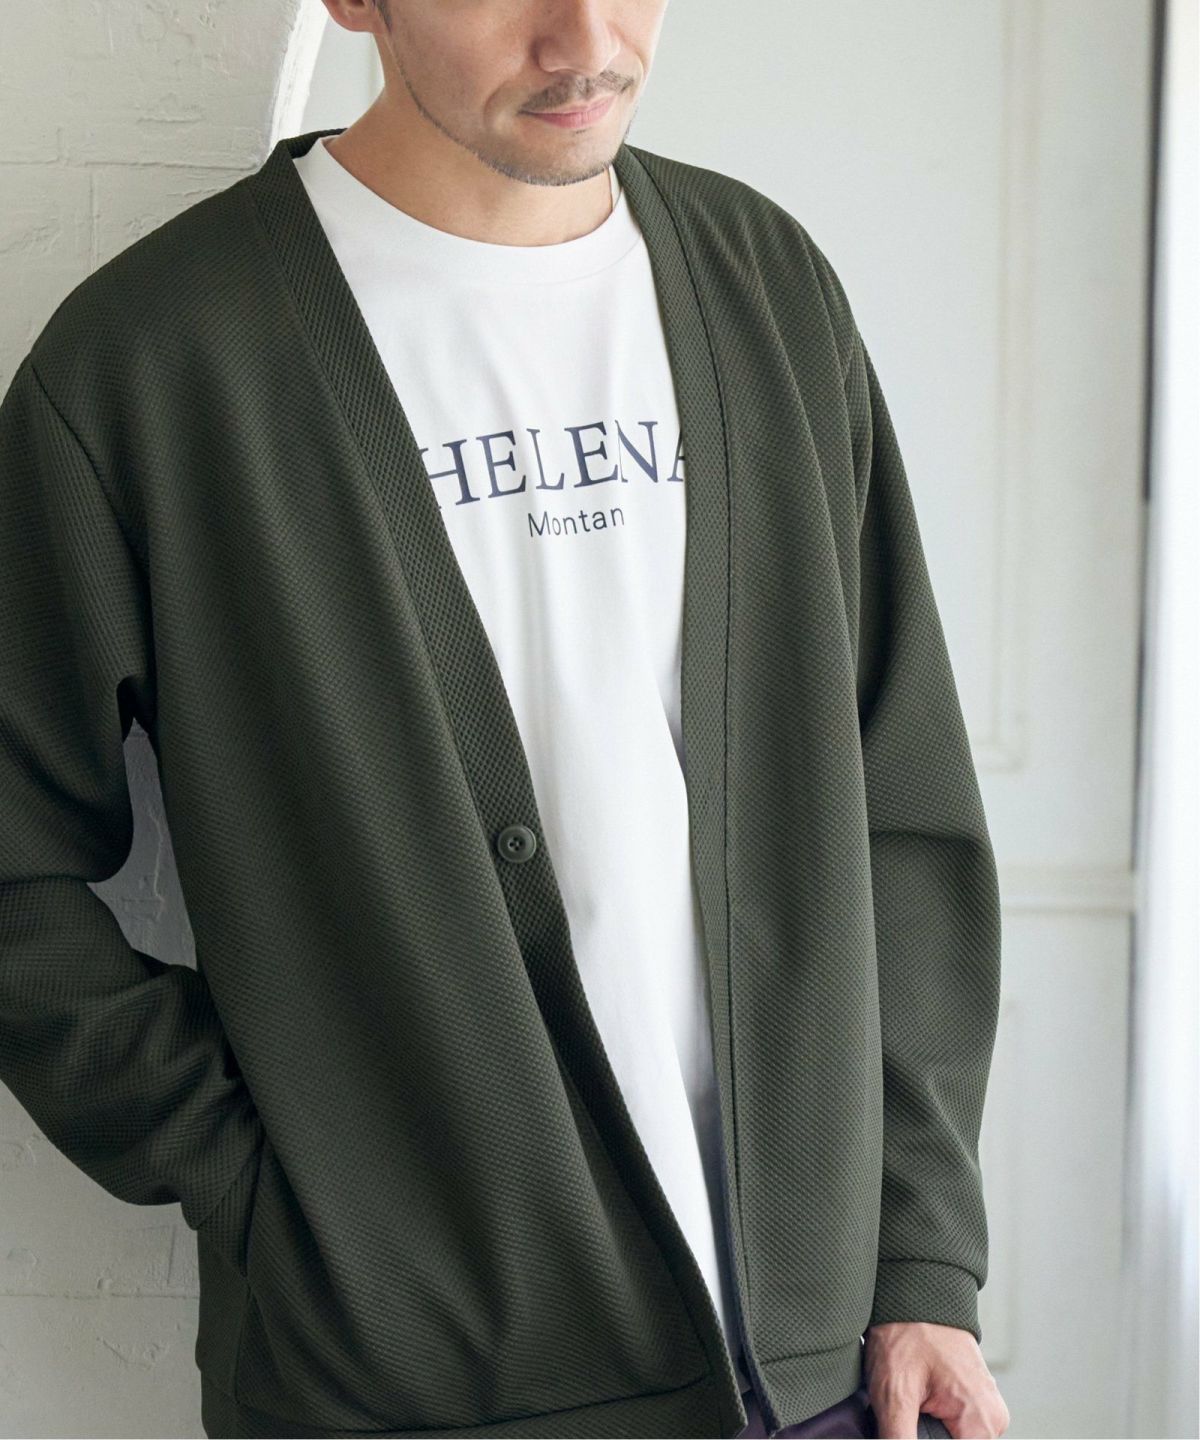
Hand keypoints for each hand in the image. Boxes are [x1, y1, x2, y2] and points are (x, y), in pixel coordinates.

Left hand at [863, 1321, 1009, 1438]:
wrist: (911, 1293)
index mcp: (982, 1421)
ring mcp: (985, 1407)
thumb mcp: (894, 1394)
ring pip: (954, 1437)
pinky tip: (916, 1404)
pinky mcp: (973, 1400)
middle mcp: (992, 1418)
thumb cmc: (905, 1333)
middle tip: (904, 1413)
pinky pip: (956, 1426)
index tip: (906, 1428)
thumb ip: (899, 1439)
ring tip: (910, 1406)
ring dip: (928, 1433)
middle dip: (925, 1436)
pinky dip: (933, 1423)